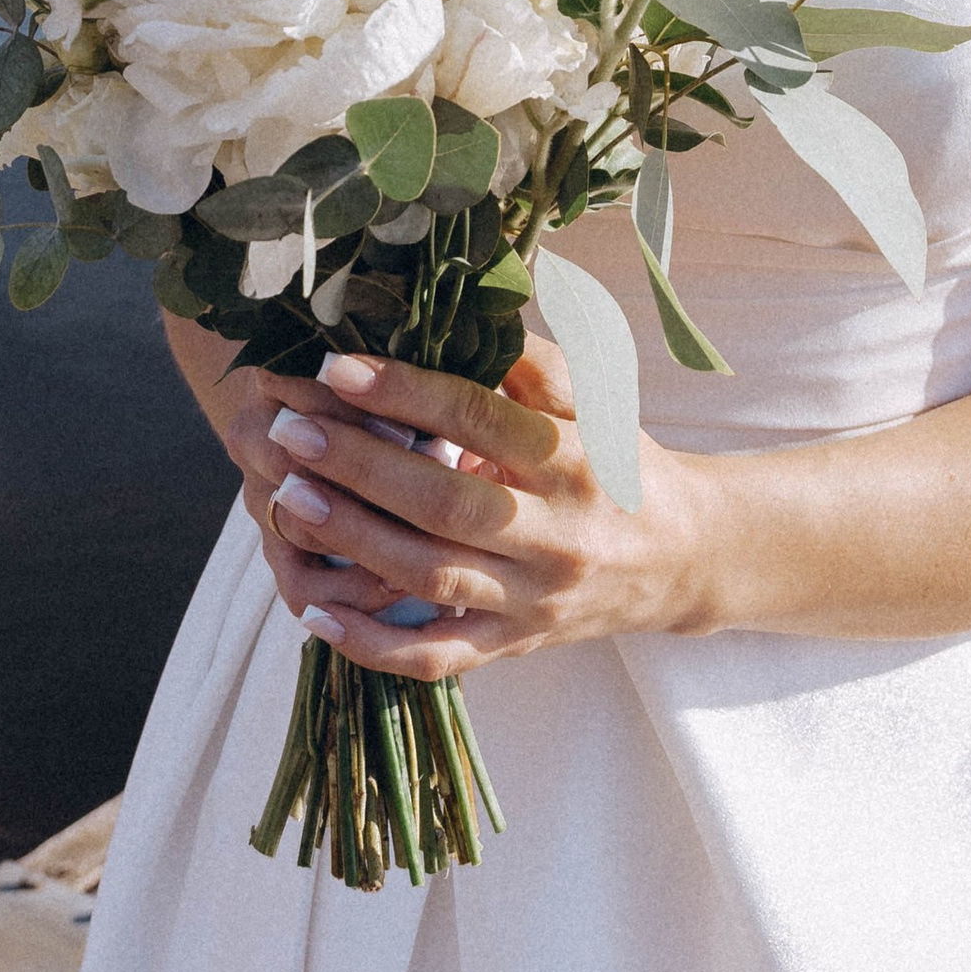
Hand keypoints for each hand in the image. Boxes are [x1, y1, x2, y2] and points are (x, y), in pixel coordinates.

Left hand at [254, 340, 712, 679]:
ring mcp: (532, 599)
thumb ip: (531, 362)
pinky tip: (315, 610)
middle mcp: (556, 535)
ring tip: (288, 497)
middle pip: (445, 504)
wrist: (682, 559)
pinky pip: (435, 656)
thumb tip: (459, 314)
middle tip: (290, 429)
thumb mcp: (596, 400)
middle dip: (359, 465)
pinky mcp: (513, 645)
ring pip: (430, 576)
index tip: (337, 367)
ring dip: (352, 538)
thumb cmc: (620, 461)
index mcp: (576, 460)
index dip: (406, 393)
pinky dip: (370, 642)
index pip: (481, 420)